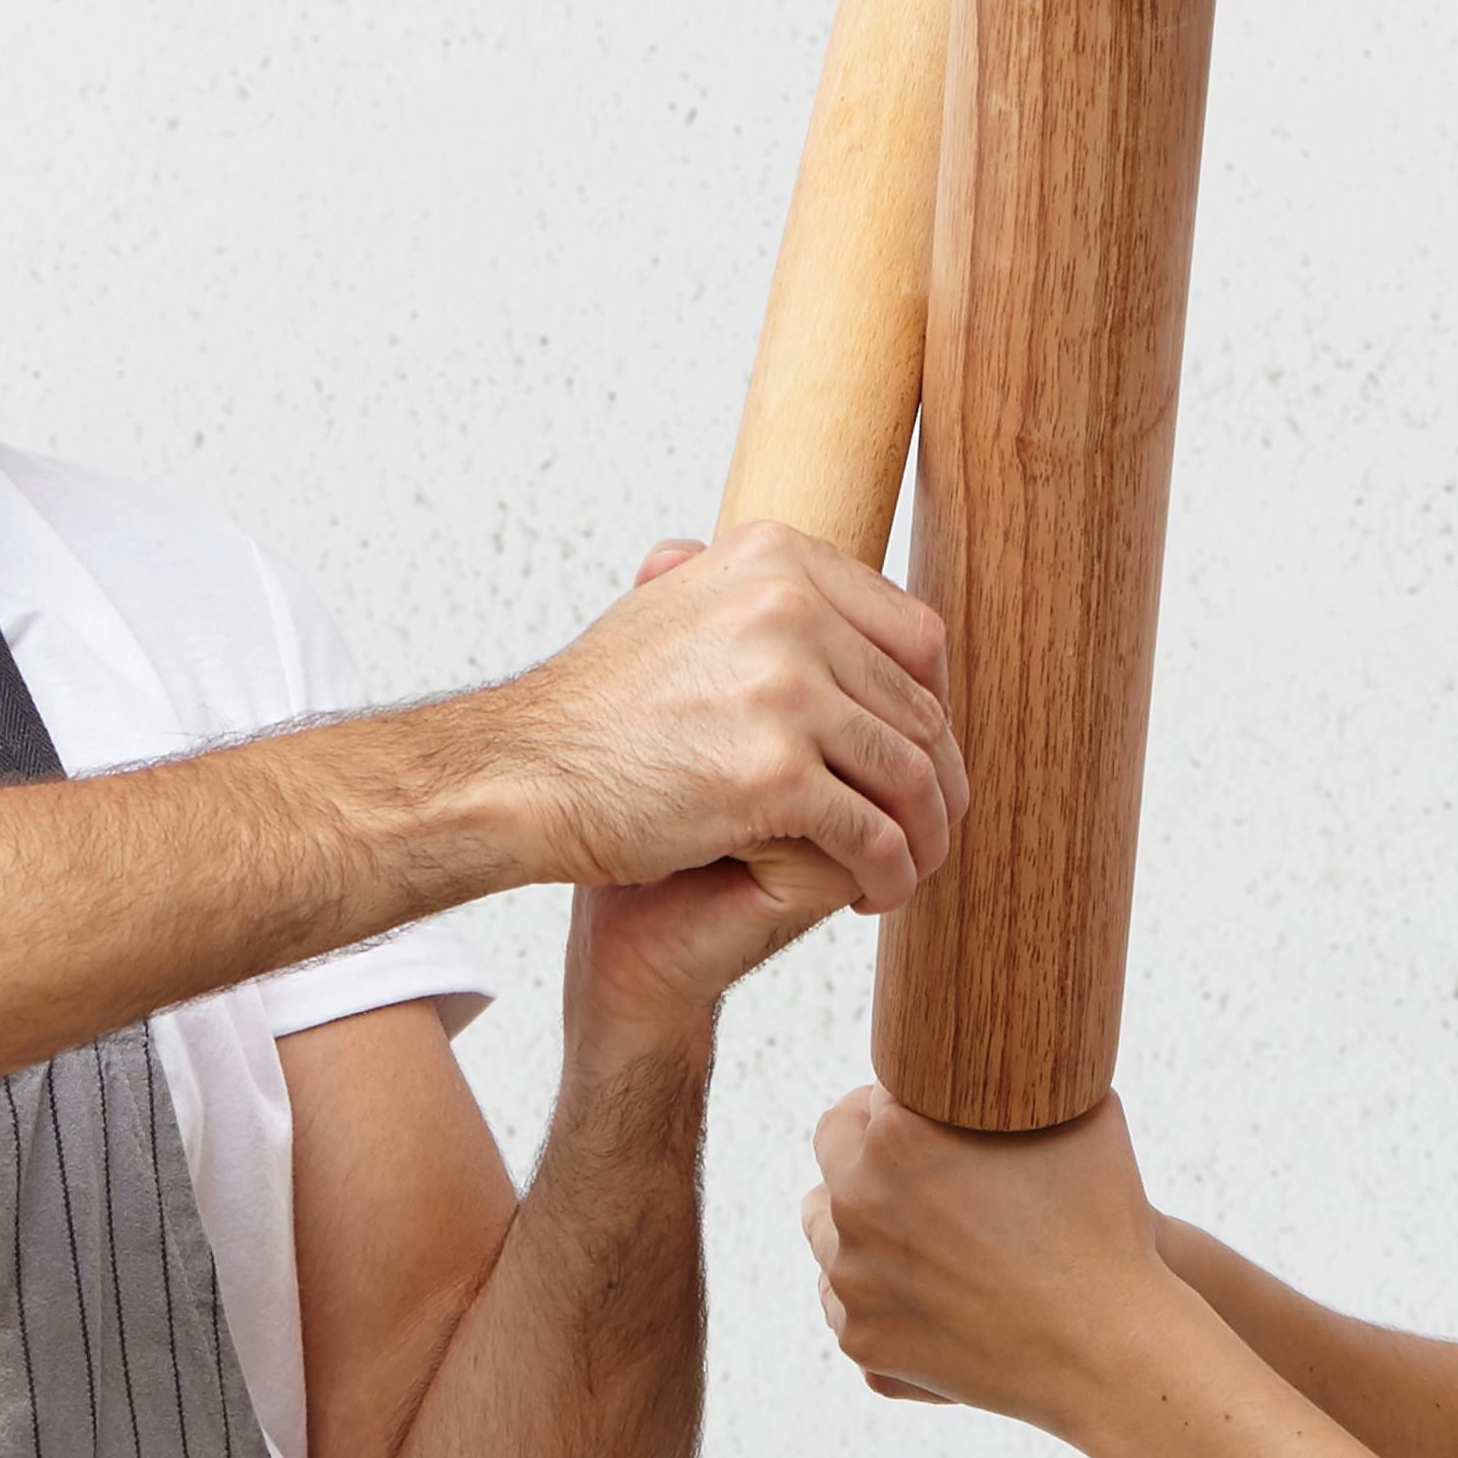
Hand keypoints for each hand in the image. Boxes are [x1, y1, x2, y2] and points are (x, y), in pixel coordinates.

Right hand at [481, 524, 955, 920]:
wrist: (522, 775)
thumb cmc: (595, 713)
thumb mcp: (672, 610)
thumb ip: (751, 600)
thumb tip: (821, 595)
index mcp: (776, 561)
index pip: (913, 632)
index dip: (933, 702)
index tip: (923, 750)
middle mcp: (788, 611)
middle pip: (917, 708)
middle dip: (934, 780)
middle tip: (926, 826)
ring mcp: (783, 693)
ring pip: (907, 775)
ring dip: (924, 836)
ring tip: (909, 869)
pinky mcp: (773, 778)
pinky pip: (872, 835)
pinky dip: (888, 875)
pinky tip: (873, 896)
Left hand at [805, 1087, 1188, 1432]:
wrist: (1108, 1352)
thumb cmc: (1106, 1229)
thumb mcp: (1083, 1119)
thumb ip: (1033, 1080)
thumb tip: (1025, 1050)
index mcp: (895, 1138)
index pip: (863, 1100)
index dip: (897, 1102)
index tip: (923, 1116)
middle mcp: (856, 1204)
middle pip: (831, 1157)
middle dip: (866, 1154)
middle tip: (916, 1168)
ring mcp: (851, 1279)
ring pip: (824, 1232)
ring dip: (859, 1223)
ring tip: (913, 1231)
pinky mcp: (860, 1341)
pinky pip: (844, 1304)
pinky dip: (875, 1296)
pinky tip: (920, 1290)